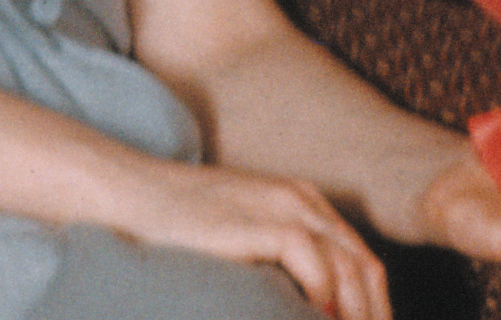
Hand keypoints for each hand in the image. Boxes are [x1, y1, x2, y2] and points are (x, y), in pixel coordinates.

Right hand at [109, 158, 393, 319]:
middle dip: (373, 316)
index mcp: (302, 203)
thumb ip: (276, 263)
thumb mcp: (239, 240)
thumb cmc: (174, 226)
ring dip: (355, 315)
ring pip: (351, 269)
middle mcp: (302, 201)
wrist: (128, 194)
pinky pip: (317, 264)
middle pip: (366, 267)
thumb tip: (306, 308)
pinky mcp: (264, 221)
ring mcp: (285, 207)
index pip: (361, 261)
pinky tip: (315, 319)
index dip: (372, 308)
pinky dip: (324, 299)